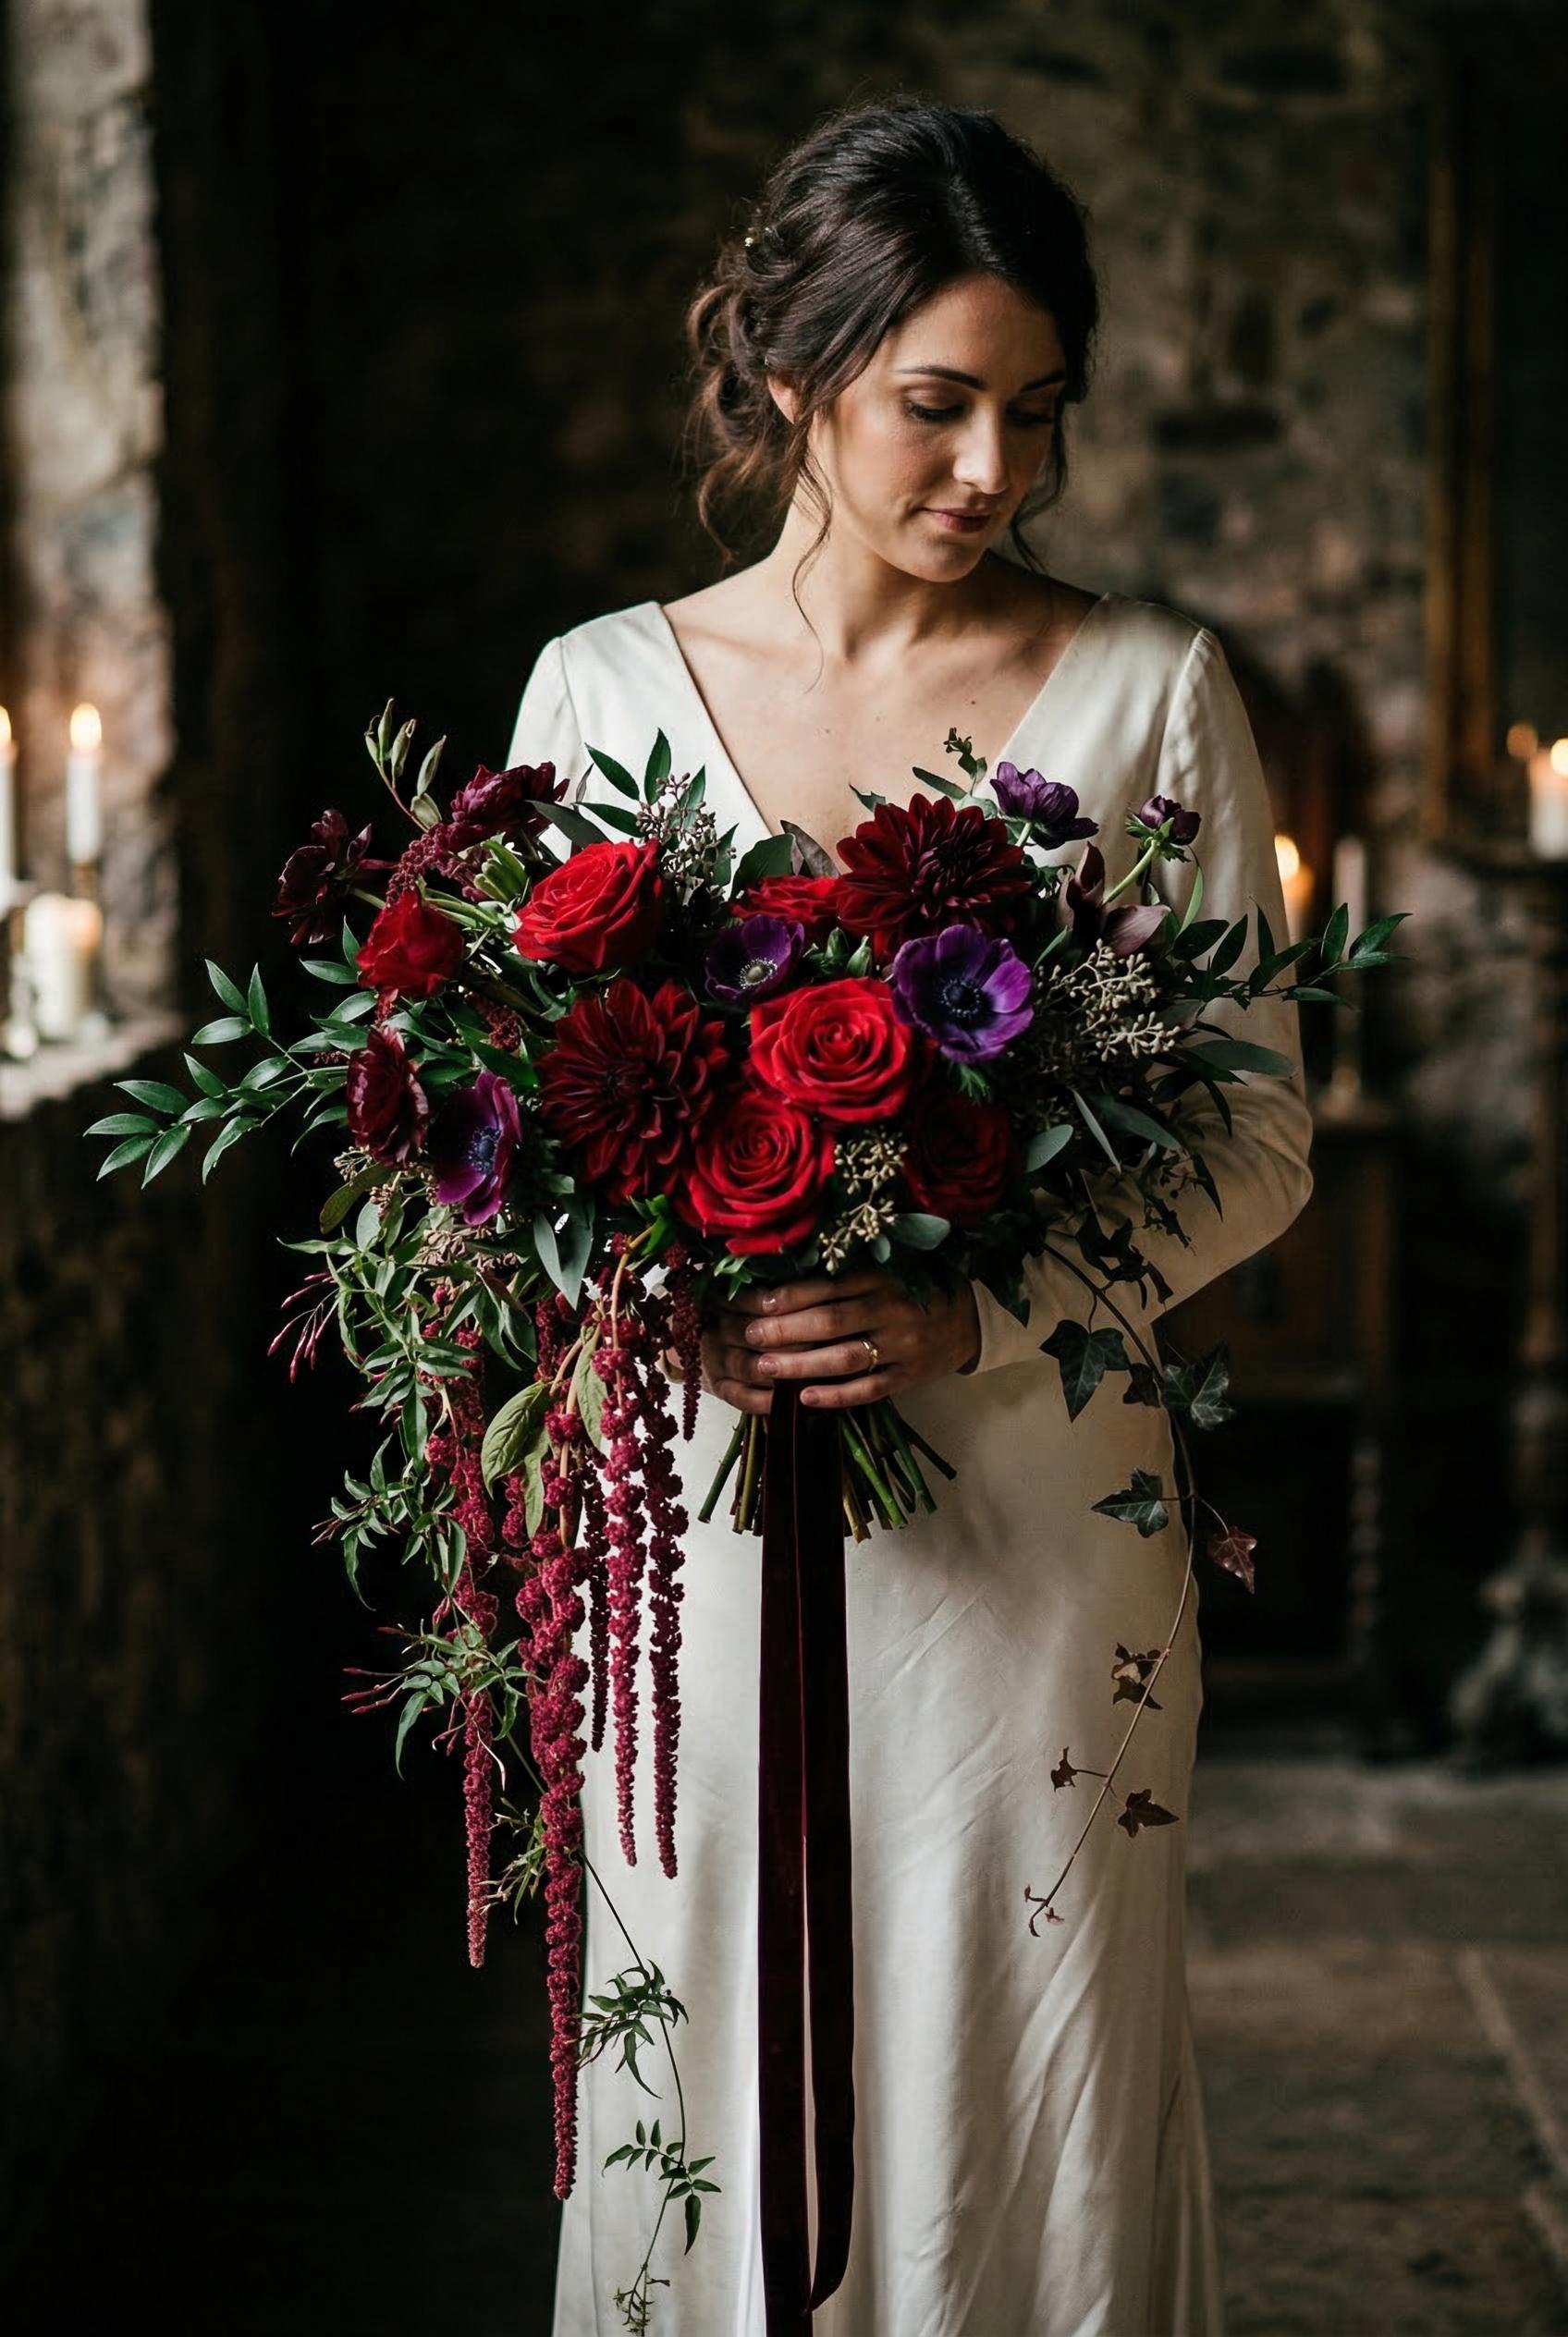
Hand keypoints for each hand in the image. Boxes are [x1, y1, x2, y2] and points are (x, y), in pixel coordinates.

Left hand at [701, 1267, 980, 1414]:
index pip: (829, 1286)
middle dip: (785, 1330)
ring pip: (845, 1359)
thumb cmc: (919, 1287)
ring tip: (765, 1367)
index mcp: (884, 1278)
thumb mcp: (890, 1268)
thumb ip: (850, 1273)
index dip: (791, 1294)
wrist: (972, 1318)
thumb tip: (788, 1277)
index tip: (758, 1300)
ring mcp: (902, 1347)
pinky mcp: (908, 1377)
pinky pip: (868, 1390)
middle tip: (750, 1335)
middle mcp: (892, 1311)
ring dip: (801, 1365)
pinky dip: (835, 1396)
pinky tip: (803, 1399)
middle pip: (830, 1322)